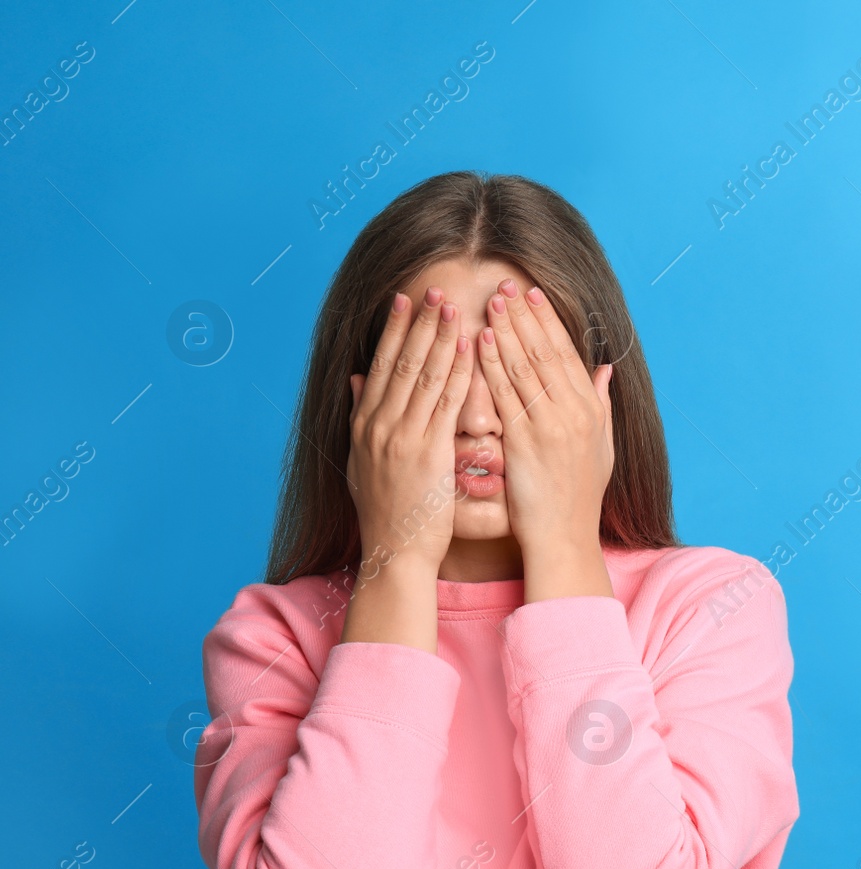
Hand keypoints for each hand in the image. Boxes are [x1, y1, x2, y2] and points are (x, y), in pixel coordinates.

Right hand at [344, 286, 471, 600]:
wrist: (393, 553)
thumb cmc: (387, 513)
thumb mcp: (361, 461)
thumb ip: (361, 417)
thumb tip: (356, 381)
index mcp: (364, 425)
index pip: (380, 366)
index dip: (394, 331)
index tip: (405, 300)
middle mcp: (378, 425)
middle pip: (400, 362)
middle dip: (419, 323)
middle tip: (434, 287)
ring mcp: (401, 437)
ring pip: (423, 375)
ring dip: (439, 336)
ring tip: (452, 305)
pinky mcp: (427, 453)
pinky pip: (445, 403)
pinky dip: (457, 371)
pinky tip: (468, 347)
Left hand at [477, 279, 614, 601]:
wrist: (565, 536)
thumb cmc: (579, 497)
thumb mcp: (602, 447)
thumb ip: (602, 404)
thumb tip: (605, 370)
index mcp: (590, 409)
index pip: (568, 354)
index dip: (548, 322)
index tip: (532, 295)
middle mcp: (574, 412)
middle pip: (545, 352)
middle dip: (524, 316)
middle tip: (506, 285)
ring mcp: (550, 425)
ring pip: (524, 368)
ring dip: (505, 331)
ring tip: (491, 302)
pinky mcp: (525, 441)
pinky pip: (505, 396)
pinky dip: (491, 366)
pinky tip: (478, 343)